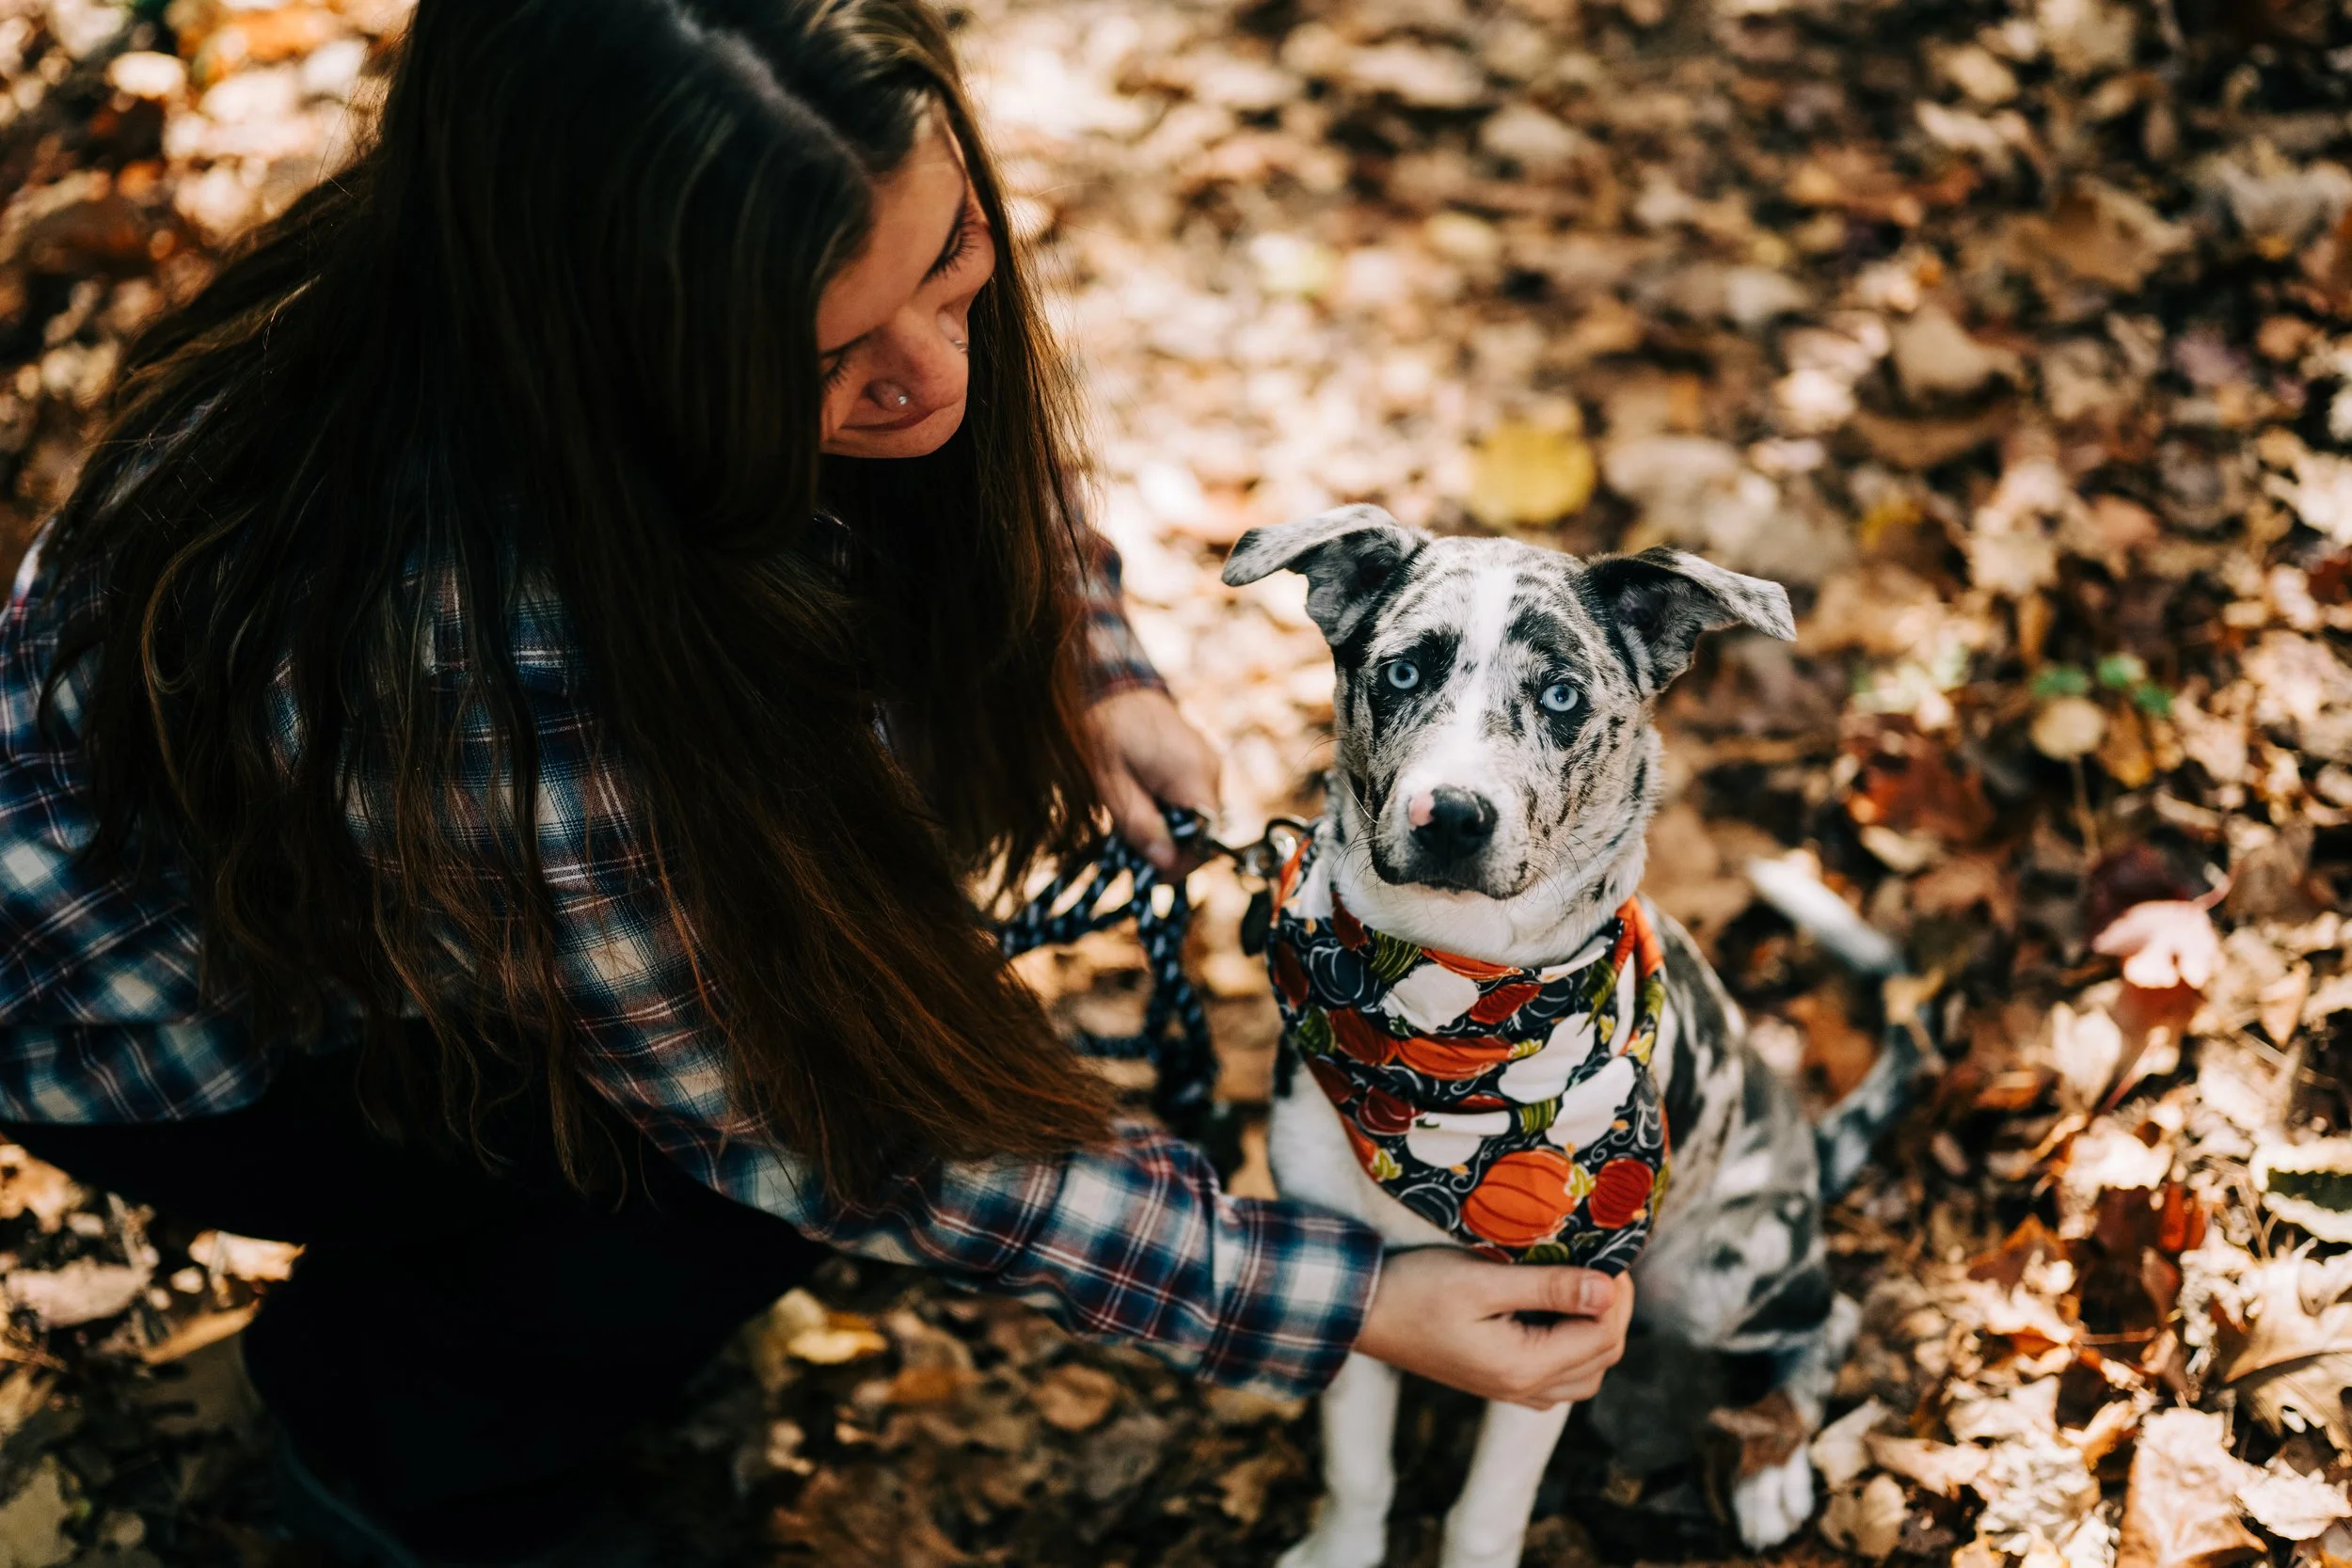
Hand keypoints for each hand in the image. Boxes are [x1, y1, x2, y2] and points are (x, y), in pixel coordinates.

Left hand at [1085, 687, 1220, 872]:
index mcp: (1193, 776)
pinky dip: (1172, 809)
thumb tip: (1165, 864)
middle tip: (1133, 853)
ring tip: (1133, 824)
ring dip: (1170, 828)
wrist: (1111, 685)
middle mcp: (1211, 769)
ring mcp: (1208, 761)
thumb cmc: (1106, 732)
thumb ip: (1141, 825)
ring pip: (1198, 815)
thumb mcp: (1112, 785)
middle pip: (1204, 829)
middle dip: (1172, 847)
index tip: (1152, 877)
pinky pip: (1193, 797)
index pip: (1207, 837)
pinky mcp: (1200, 759)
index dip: (1183, 863)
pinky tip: (1143, 803)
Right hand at [1354, 1249, 1634, 1408]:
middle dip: (1613, 1312)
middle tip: (1603, 1264)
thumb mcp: (1481, 1280)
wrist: (1362, 1315)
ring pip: (1586, 1373)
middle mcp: (1524, 1390)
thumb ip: (1548, 1287)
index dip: (1616, 1295)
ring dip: (1596, 1331)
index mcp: (1523, 1368)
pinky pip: (1559, 1376)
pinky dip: (1574, 1345)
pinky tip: (1559, 1310)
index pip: (1603, 1337)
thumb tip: (1608, 1288)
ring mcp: (1511, 1391)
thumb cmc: (1415, 1290)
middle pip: (1602, 1358)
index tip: (1609, 1252)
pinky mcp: (1500, 1381)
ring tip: (1585, 1284)